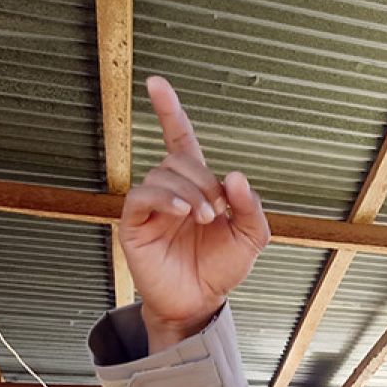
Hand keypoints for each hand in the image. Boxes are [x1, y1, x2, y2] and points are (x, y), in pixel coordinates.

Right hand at [119, 77, 269, 350]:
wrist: (200, 302)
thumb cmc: (221, 268)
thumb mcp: (251, 237)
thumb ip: (251, 206)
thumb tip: (236, 176)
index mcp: (196, 187)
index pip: (179, 140)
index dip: (169, 112)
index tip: (156, 83)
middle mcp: (170, 190)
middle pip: (179, 160)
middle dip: (204, 180)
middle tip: (217, 211)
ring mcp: (150, 206)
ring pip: (163, 174)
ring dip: (190, 192)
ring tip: (204, 219)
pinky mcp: (135, 223)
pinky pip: (143, 195)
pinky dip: (165, 198)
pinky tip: (183, 212)